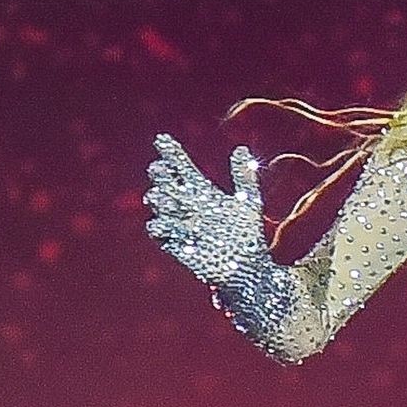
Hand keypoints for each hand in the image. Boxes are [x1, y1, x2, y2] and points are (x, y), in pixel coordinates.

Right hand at [143, 133, 269, 286]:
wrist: (248, 267)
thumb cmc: (248, 235)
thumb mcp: (249, 203)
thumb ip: (244, 177)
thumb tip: (240, 148)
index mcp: (202, 193)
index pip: (182, 169)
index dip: (171, 154)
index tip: (163, 139)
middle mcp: (187, 207)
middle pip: (166, 184)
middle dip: (160, 175)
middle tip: (160, 168)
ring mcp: (180, 224)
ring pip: (160, 205)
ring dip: (158, 199)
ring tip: (160, 194)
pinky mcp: (177, 244)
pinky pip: (159, 232)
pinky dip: (160, 226)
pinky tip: (163, 222)